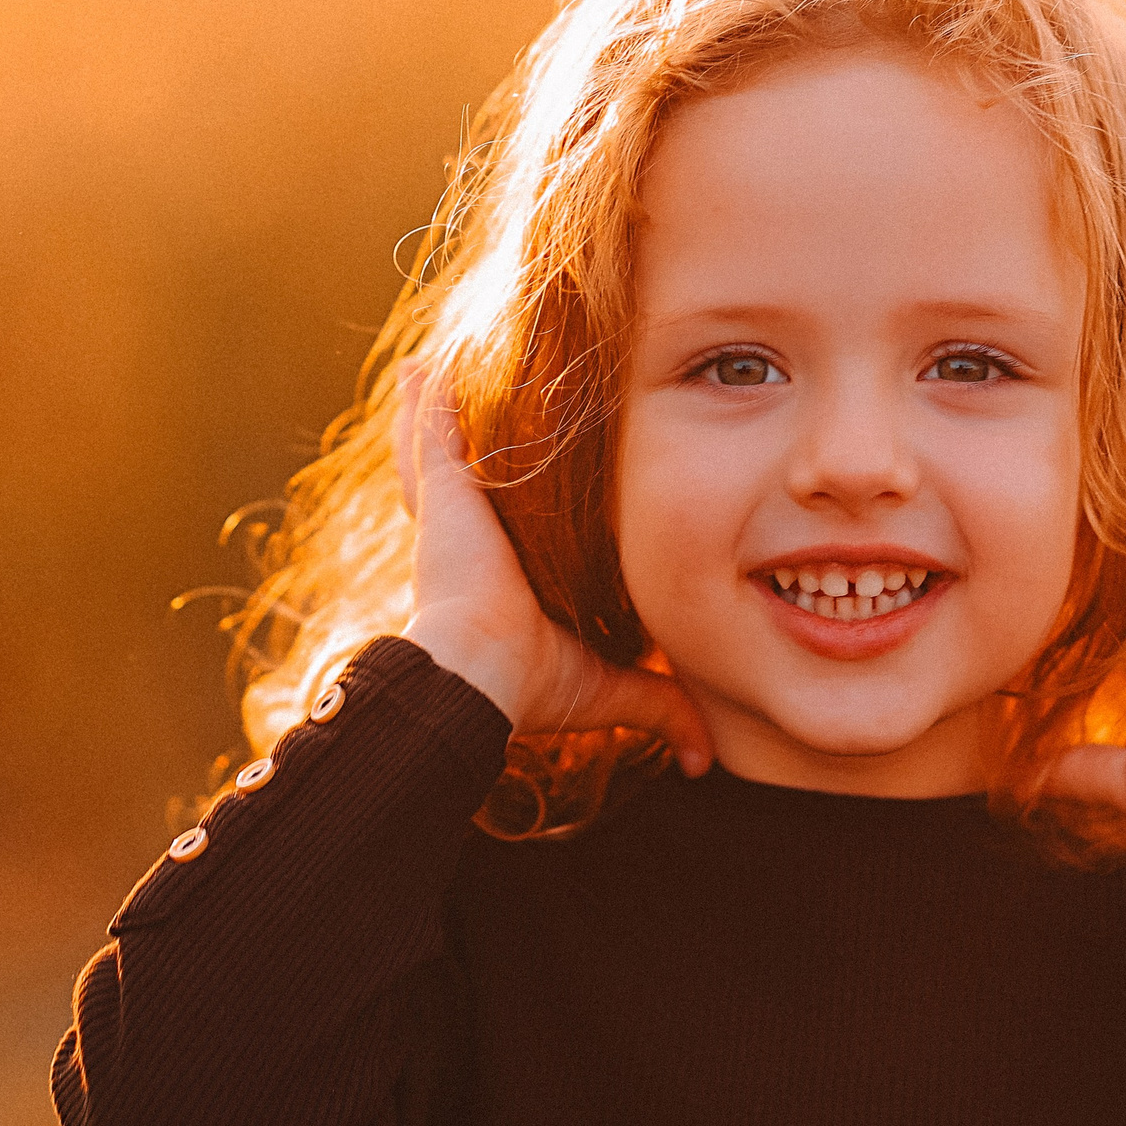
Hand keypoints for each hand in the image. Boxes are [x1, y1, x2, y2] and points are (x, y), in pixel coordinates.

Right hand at [393, 362, 712, 773]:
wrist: (476, 679)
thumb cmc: (529, 686)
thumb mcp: (605, 689)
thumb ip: (657, 707)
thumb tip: (703, 761)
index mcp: (504, 576)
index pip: (506, 525)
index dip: (514, 500)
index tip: (539, 470)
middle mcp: (472, 538)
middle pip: (468, 479)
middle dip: (467, 443)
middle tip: (468, 396)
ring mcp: (452, 513)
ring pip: (443, 451)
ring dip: (440, 411)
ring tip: (437, 366)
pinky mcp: (443, 494)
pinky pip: (432, 431)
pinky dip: (425, 399)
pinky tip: (422, 364)